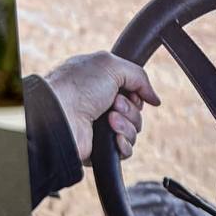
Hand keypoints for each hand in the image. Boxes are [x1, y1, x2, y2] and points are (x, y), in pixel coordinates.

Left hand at [44, 51, 160, 163]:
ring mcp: (101, 127)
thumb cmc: (78, 86)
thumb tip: (155, 99)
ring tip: (109, 119)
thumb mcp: (113, 65)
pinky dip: (123, 142)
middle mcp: (100, 105)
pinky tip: (113, 136)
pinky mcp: (101, 148)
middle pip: (136, 111)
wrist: (60, 115)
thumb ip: (140, 76)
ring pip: (134, 130)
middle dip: (131, 109)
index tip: (131, 91)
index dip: (137, 93)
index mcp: (101, 84)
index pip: (133, 91)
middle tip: (114, 104)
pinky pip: (126, 149)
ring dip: (126, 124)